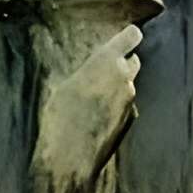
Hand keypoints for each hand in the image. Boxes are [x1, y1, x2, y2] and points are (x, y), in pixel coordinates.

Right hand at [34, 26, 139, 189]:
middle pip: (133, 62)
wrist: (70, 157)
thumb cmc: (59, 117)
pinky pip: (125, 106)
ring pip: (127, 86)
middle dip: (123, 64)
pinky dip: (117, 108)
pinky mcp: (131, 120)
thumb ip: (83, 72)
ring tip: (94, 99)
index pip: (130, 37)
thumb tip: (87, 68)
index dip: (130, 36)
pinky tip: (98, 118)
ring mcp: (130, 101)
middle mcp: (124, 78)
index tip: (131, 34)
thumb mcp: (61, 86)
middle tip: (105, 70)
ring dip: (117, 88)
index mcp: (106, 61)